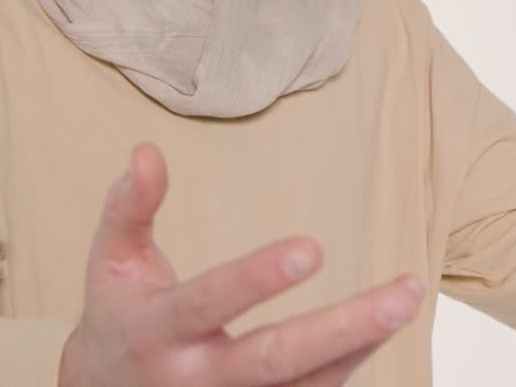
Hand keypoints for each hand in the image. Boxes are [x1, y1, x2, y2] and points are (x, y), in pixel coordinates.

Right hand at [59, 143, 424, 386]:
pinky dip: (350, 363)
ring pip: (304, 385)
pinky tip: (384, 324)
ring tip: (406, 299)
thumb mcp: (109, 261)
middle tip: (400, 296)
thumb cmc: (119, 317)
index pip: (210, 302)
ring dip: (360, 344)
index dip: (258, 278)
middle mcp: (194, 378)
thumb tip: (146, 151)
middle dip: (342, 329)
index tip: (313, 248)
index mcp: (157, 330)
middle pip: (274, 360)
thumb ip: (129, 207)